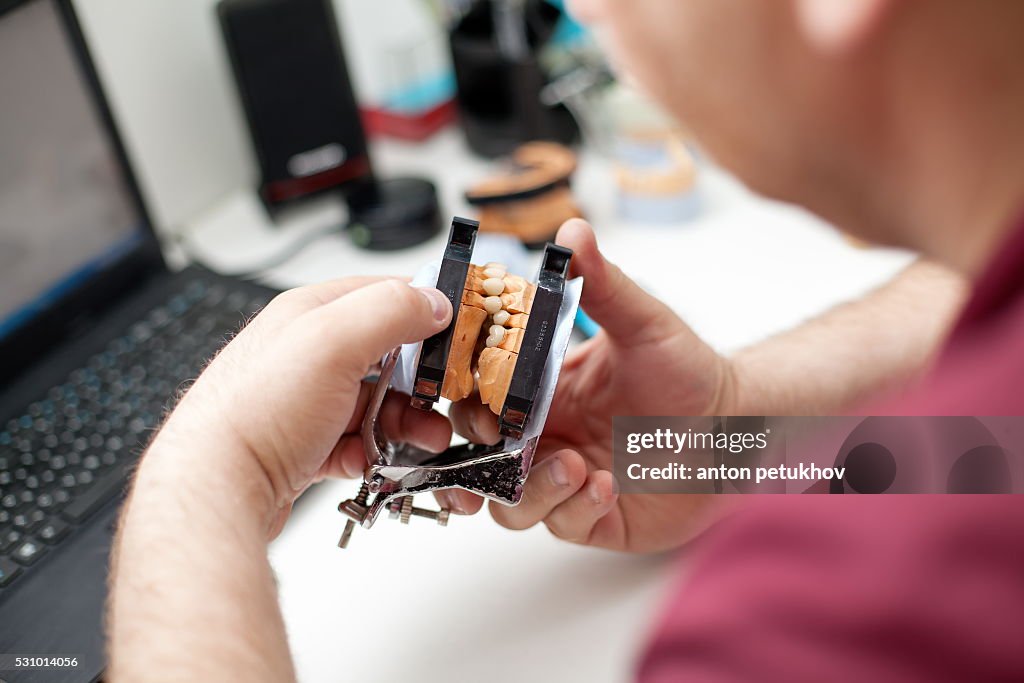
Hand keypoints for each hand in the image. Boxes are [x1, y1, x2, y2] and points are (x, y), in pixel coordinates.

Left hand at [145, 277, 453, 537]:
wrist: (215, 490)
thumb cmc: (254, 414)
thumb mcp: (332, 341)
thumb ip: (390, 311)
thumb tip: (432, 300)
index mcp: (309, 315)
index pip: (383, 295)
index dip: (426, 312)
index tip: (458, 337)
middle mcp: (304, 354)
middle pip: (384, 355)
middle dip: (421, 381)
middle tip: (443, 401)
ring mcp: (302, 402)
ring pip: (373, 404)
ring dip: (405, 423)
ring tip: (426, 441)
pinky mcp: (302, 444)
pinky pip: (354, 443)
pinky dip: (375, 453)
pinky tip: (380, 462)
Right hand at [446, 220, 734, 552]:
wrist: (739, 425)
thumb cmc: (689, 372)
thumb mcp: (642, 324)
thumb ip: (605, 283)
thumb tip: (574, 232)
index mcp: (541, 393)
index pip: (478, 403)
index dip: (466, 407)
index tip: (475, 401)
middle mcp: (545, 440)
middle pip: (479, 461)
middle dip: (483, 459)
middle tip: (510, 443)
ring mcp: (566, 482)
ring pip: (511, 505)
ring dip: (534, 490)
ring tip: (574, 466)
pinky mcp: (594, 518)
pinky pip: (562, 524)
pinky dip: (576, 508)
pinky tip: (607, 486)